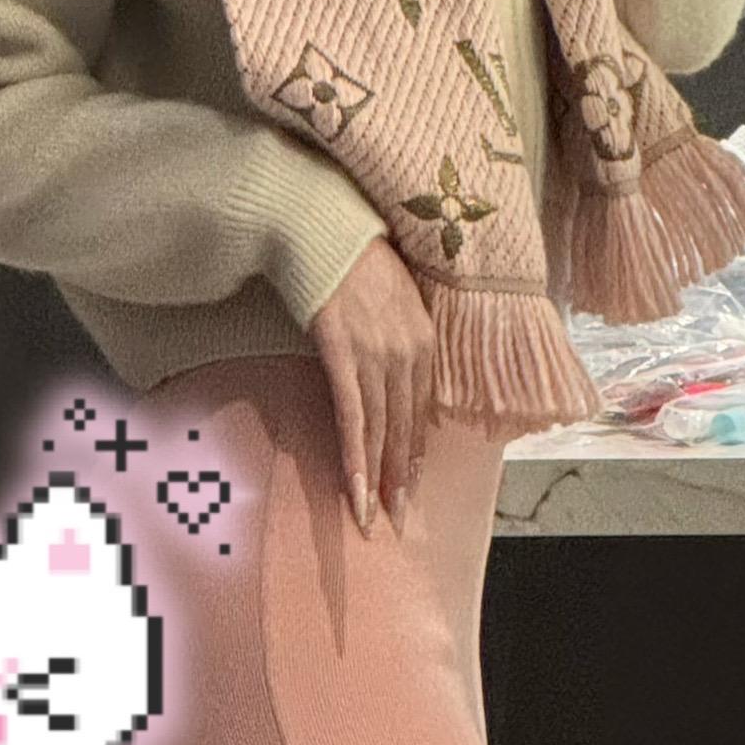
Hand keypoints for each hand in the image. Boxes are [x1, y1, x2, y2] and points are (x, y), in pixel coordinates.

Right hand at [305, 235, 437, 533]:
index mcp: (424, 340)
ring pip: (381, 430)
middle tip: (396, 519)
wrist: (320, 225)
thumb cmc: (351, 258)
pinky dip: (354, 456)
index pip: (421, 411)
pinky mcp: (343, 353)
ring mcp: (377, 354)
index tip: (408, 487)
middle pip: (406, 427)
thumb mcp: (391, 300)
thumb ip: (397, 341)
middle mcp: (408, 351)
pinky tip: (353, 487)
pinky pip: (352, 417)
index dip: (413, 453)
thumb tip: (389, 381)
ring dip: (376, 479)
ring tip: (371, 516)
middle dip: (400, 478)